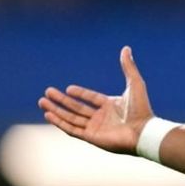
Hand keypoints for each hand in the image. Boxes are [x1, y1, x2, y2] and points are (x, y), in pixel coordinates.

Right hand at [38, 46, 153, 154]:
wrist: (142, 130)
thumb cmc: (141, 108)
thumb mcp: (134, 83)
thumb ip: (128, 67)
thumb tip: (126, 48)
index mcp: (111, 105)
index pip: (91, 98)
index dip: (80, 93)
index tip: (68, 88)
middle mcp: (102, 117)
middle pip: (77, 108)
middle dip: (61, 101)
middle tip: (47, 92)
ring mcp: (96, 128)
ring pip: (71, 118)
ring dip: (56, 111)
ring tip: (42, 102)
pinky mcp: (91, 137)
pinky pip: (71, 129)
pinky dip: (59, 122)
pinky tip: (49, 115)